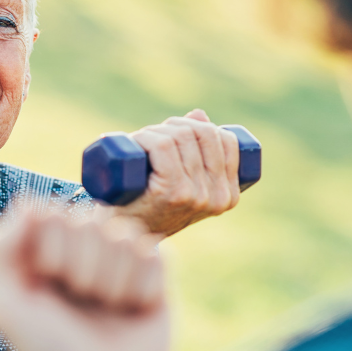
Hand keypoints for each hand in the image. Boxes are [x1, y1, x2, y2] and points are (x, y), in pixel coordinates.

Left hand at [0, 207, 167, 350]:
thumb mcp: (7, 307)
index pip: (50, 211)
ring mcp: (119, 259)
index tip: (45, 284)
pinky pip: (155, 253)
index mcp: (42, 250)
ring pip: (124, 235)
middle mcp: (81, 249)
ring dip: (113, 281)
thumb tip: (28, 204)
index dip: (52, 248)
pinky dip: (143, 287)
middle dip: (84, 268)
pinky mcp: (154, 274)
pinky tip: (133, 309)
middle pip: (91, 219)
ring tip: (106, 309)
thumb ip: (1, 251)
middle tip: (79, 302)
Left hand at [112, 108, 241, 236]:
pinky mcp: (170, 192)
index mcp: (228, 195)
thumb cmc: (151, 205)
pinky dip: (148, 137)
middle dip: (175, 125)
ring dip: (155, 130)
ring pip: (180, 137)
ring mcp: (194, 195)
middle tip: (152, 137)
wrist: (123, 235)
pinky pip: (164, 147)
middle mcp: (217, 197)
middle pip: (203, 134)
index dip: (201, 126)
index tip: (176, 132)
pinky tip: (137, 141)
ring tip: (140, 142)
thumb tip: (199, 115)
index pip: (227, 141)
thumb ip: (198, 152)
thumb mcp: (184, 182)